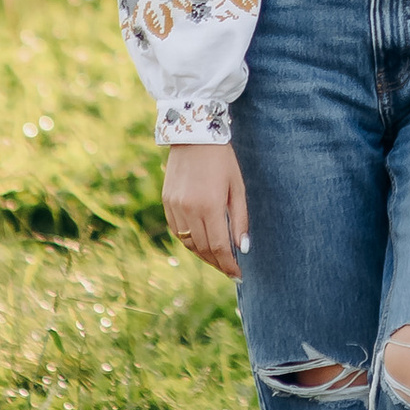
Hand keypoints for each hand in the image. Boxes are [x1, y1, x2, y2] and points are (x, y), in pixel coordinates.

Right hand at [164, 141, 250, 277]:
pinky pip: (178, 232)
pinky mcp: (167, 202)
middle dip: (218, 263)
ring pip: (188, 243)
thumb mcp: (237, 187)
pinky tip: (200, 243)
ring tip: (217, 259)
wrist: (193, 134)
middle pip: (203, 249)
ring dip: (203, 255)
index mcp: (210, 205)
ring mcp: (175, 207)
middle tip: (230, 270)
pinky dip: (189, 242)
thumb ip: (240, 219)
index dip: (229, 264)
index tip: (238, 275)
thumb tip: (243, 248)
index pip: (219, 246)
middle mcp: (189, 209)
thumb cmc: (222, 159)